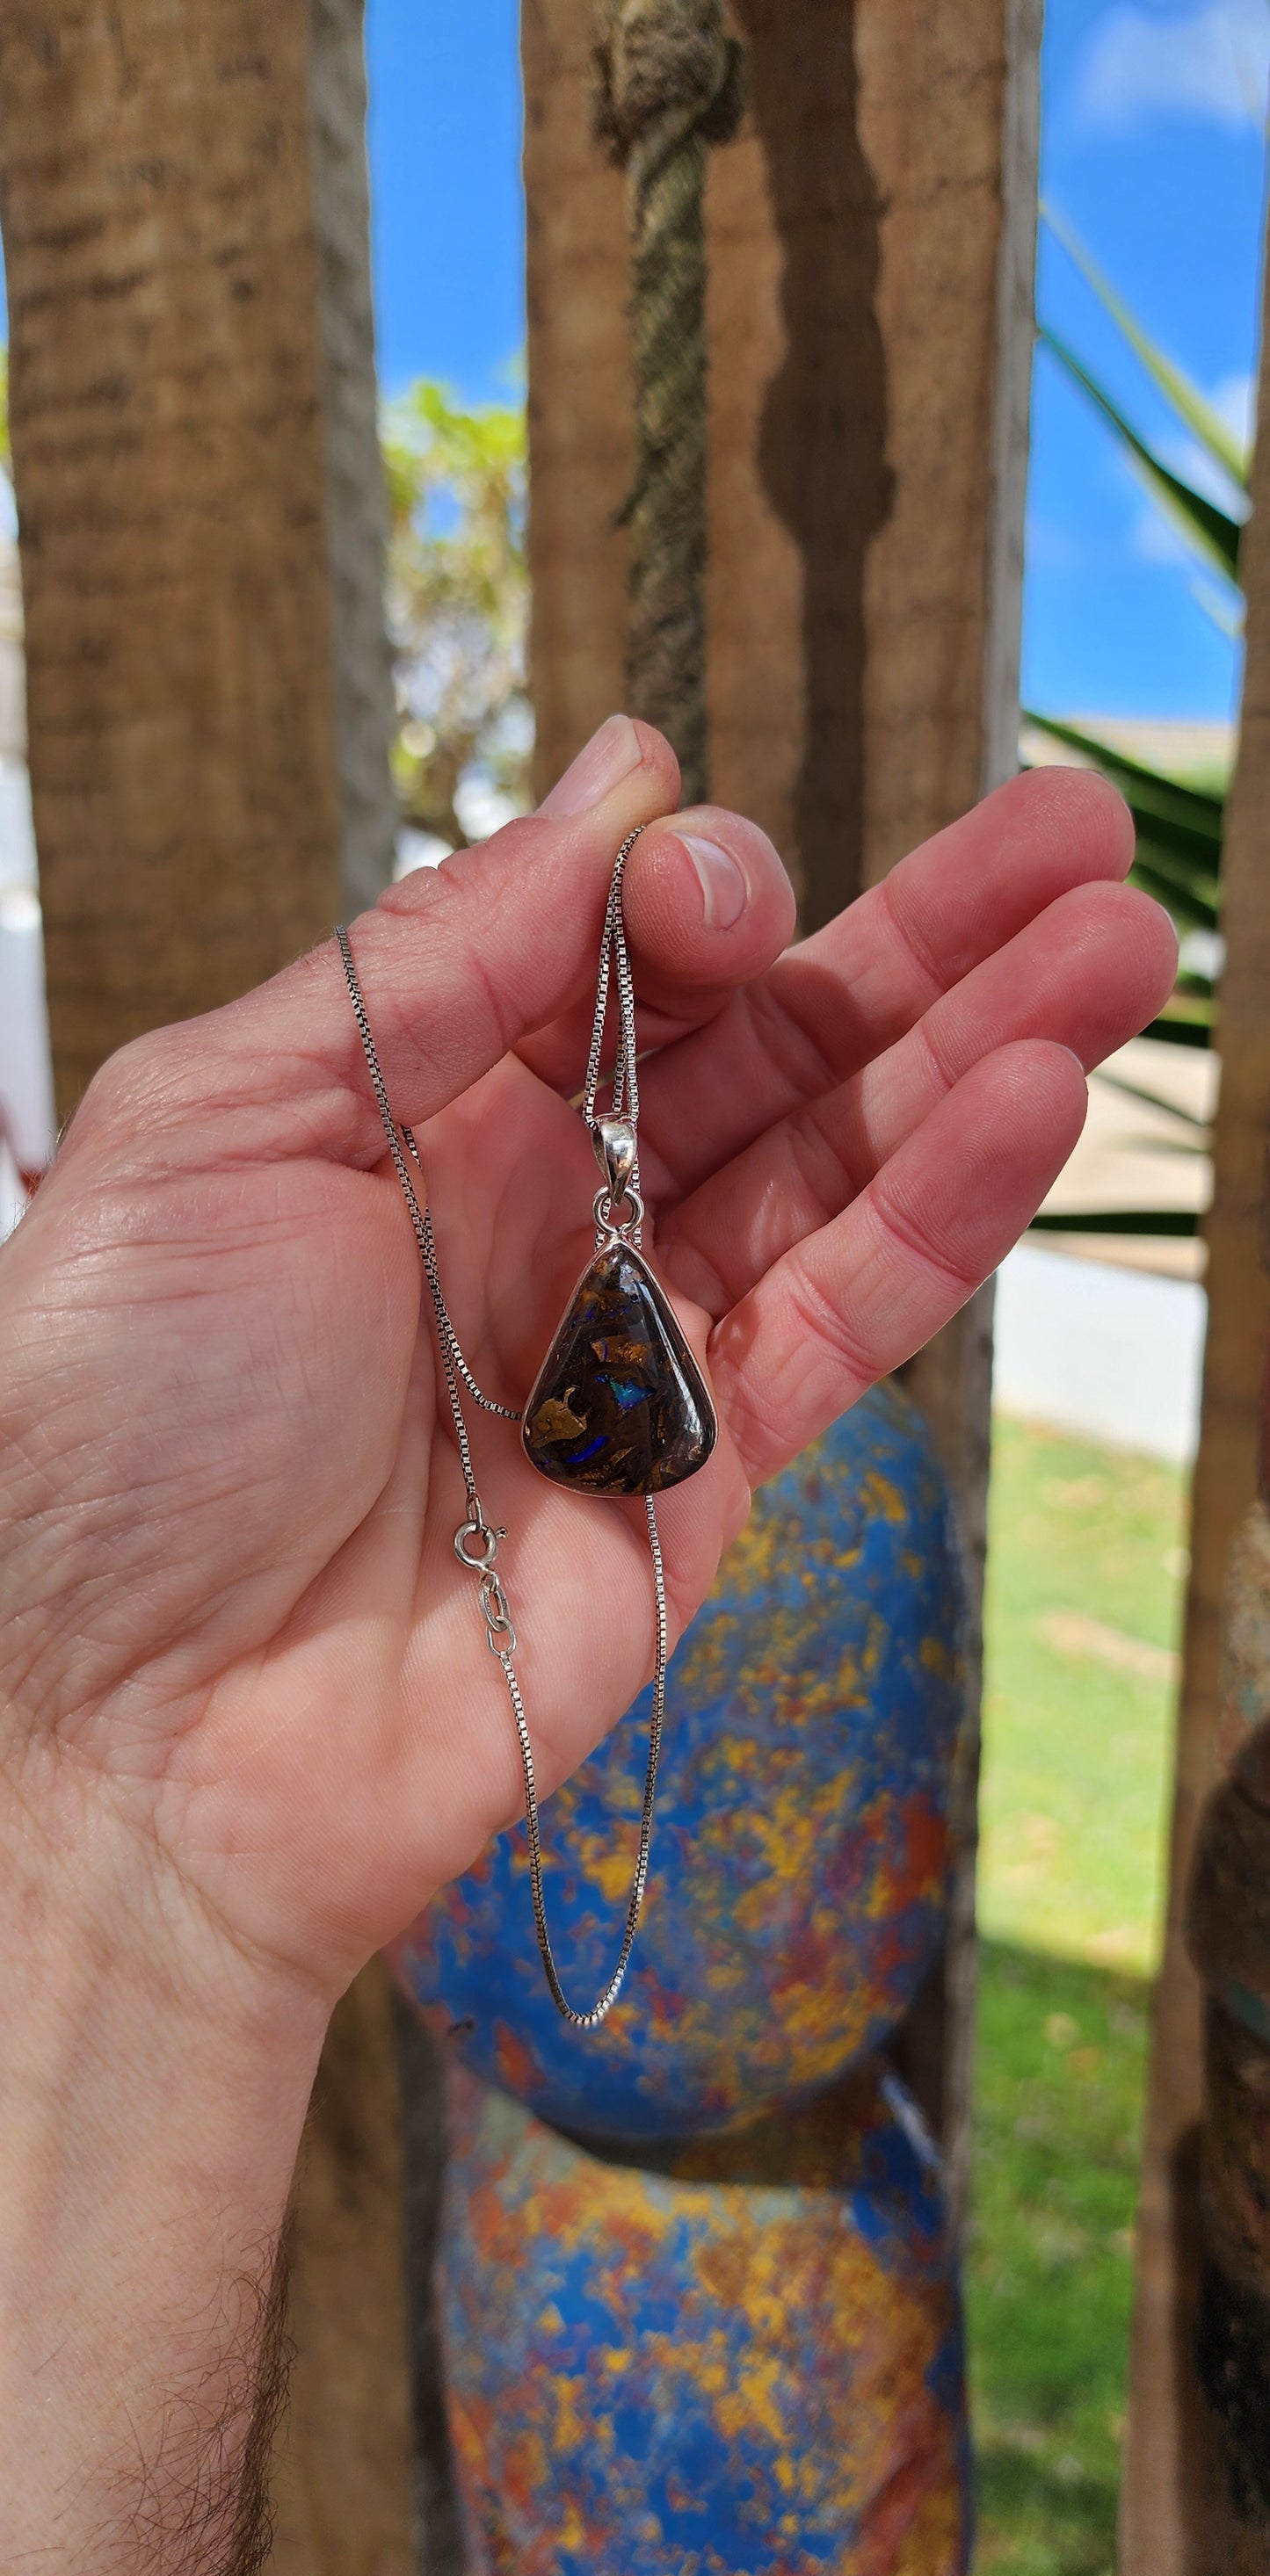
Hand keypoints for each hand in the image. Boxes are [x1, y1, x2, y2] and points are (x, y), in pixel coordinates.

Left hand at [0, 716, 1174, 2002]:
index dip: (692, 894)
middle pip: (767, 1043)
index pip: (613, 956)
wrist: (126, 1734)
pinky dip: (948, 1209)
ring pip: (843, 1166)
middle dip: (922, 937)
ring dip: (984, 1052)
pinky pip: (849, 1315)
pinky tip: (1040, 1097)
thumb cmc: (106, 1431)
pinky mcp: (705, 1472)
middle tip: (1074, 832)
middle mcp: (540, 1209)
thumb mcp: (222, 1122)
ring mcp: (632, 1343)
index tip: (725, 882)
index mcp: (412, 1109)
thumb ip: (434, 956)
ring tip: (1120, 938)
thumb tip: (618, 774)